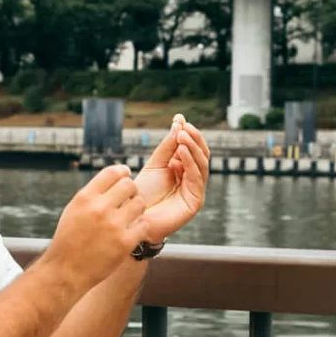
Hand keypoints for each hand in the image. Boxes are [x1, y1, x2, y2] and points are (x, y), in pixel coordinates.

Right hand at [49, 165, 148, 287]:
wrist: (66, 271)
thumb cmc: (69, 241)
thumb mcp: (74, 210)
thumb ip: (93, 194)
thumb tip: (116, 179)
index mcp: (85, 198)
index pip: (112, 172)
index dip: (122, 172)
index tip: (126, 176)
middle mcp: (99, 208)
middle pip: (129, 185)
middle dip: (132, 191)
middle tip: (129, 199)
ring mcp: (114, 225)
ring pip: (140, 203)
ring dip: (137, 208)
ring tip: (131, 216)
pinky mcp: (125, 242)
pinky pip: (143, 225)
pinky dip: (140, 228)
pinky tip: (132, 232)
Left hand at [132, 115, 210, 245]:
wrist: (134, 217)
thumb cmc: (143, 193)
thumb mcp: (155, 164)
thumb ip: (168, 146)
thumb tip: (179, 123)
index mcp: (183, 169)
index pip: (193, 148)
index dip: (189, 133)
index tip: (180, 119)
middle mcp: (192, 179)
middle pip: (202, 155)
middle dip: (194, 139)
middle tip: (184, 127)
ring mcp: (195, 190)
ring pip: (202, 165)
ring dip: (193, 148)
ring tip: (182, 137)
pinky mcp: (195, 202)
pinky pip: (196, 179)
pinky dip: (190, 163)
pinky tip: (182, 152)